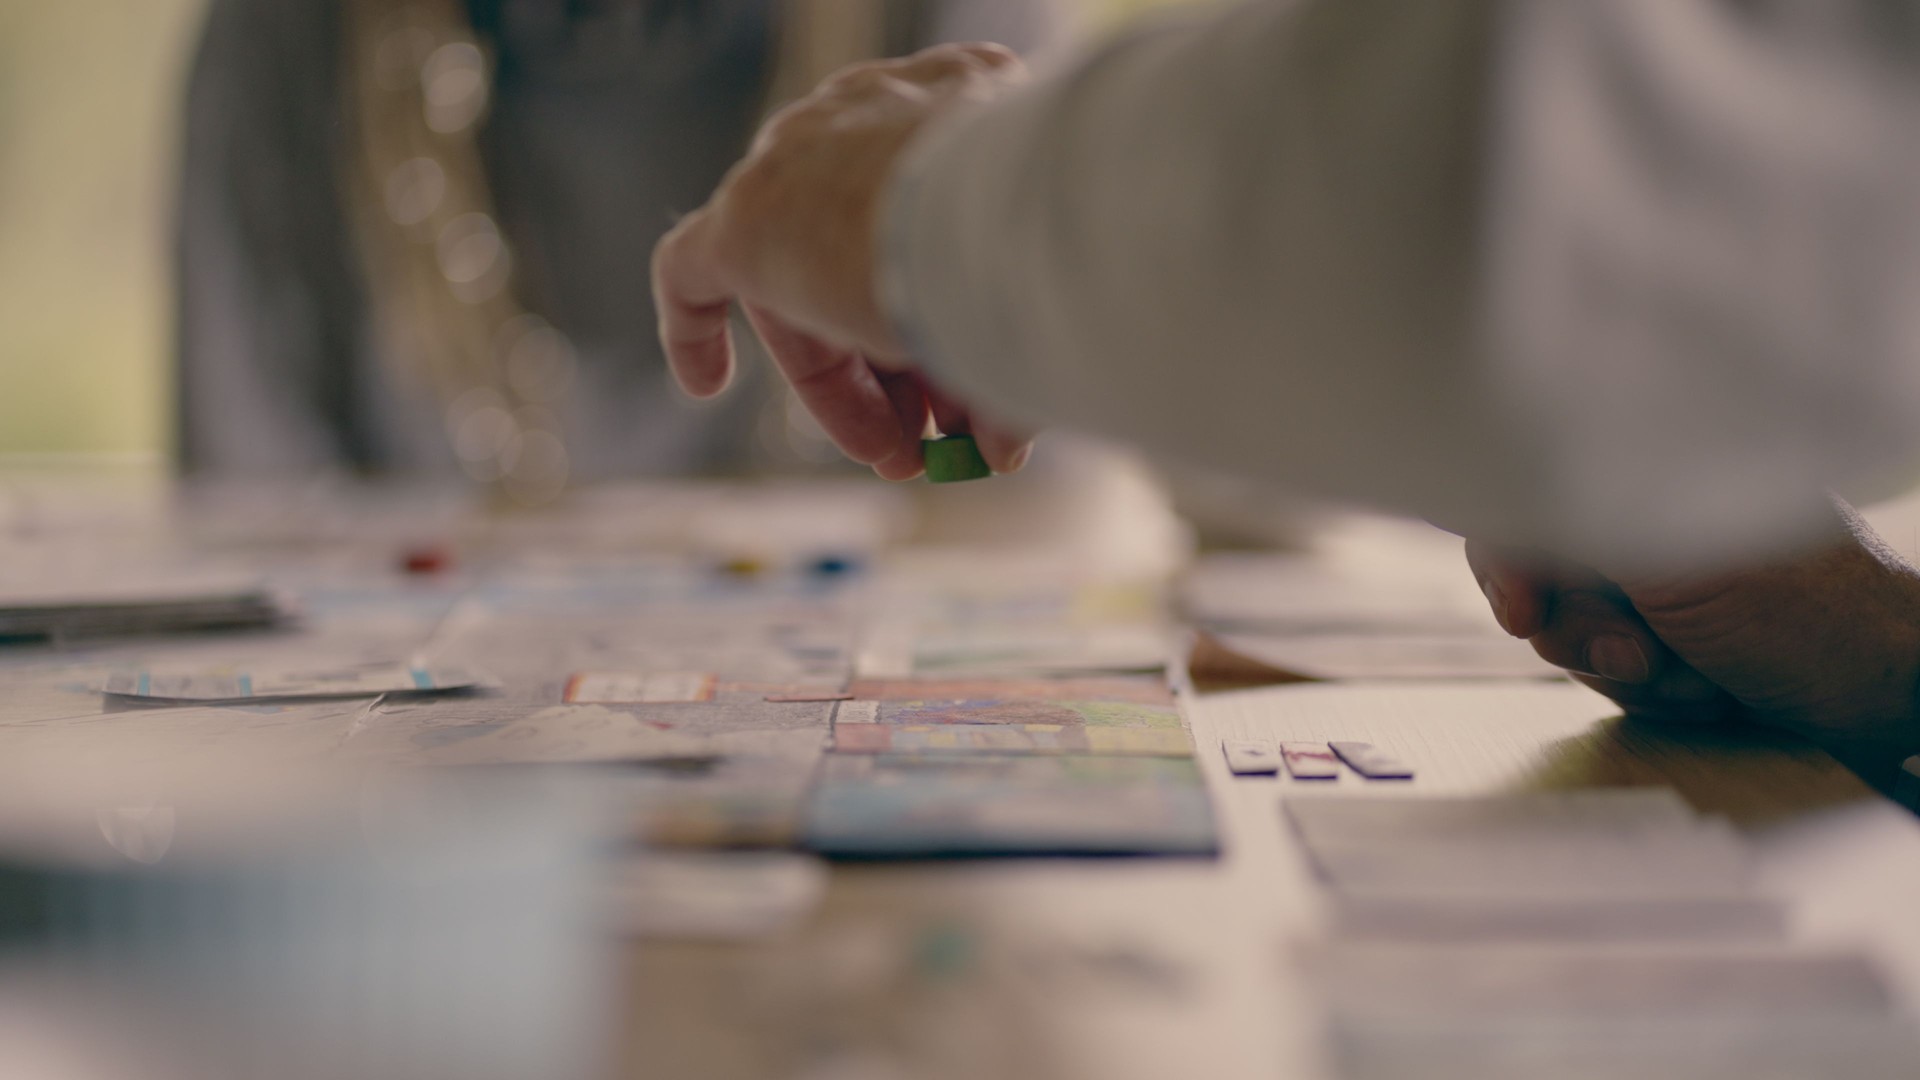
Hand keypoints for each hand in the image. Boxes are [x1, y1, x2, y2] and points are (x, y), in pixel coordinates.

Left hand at [651, 43, 1033, 480]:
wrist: (1002, 207)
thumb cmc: (1048, 239)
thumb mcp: (1040, 284)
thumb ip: (1013, 343)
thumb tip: (1003, 439)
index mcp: (958, 101)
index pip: (931, 213)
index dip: (945, 312)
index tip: (976, 391)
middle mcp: (872, 118)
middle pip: (869, 258)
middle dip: (908, 367)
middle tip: (940, 443)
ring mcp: (801, 162)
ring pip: (812, 288)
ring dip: (857, 386)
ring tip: (901, 459)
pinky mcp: (747, 217)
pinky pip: (696, 269)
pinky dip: (698, 328)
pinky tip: (705, 384)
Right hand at [1466, 499, 1919, 789]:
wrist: (1894, 697)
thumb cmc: (1813, 621)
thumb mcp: (1679, 565)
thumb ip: (1579, 516)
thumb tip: (1499, 469)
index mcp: (1657, 454)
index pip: (1525, 489)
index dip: (1509, 557)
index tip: (1523, 611)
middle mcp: (1651, 498)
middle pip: (1538, 565)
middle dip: (1582, 628)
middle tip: (1643, 656)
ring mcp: (1662, 564)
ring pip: (1568, 619)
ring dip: (1621, 665)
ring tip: (1692, 677)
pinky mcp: (1673, 616)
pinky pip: (1605, 654)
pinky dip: (1644, 684)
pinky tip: (1700, 687)